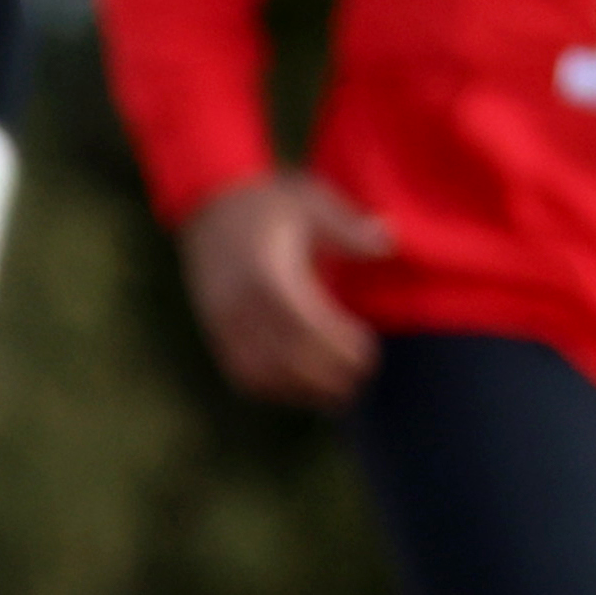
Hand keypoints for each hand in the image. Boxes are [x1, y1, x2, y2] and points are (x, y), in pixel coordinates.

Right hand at [177, 168, 394, 409]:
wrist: (208, 206)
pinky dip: (274, 390)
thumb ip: (347, 226)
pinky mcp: (216, 333)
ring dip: (302, 389)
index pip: (302, 322)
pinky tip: (303, 390)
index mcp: (266, 272)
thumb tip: (387, 244)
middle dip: (327, 374)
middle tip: (362, 377)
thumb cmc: (268, 205)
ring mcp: (223, 322)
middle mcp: (240, 303)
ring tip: (339, 394)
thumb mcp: (309, 200)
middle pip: (284, 355)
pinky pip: (243, 374)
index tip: (368, 350)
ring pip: (262, 373)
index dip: (336, 344)